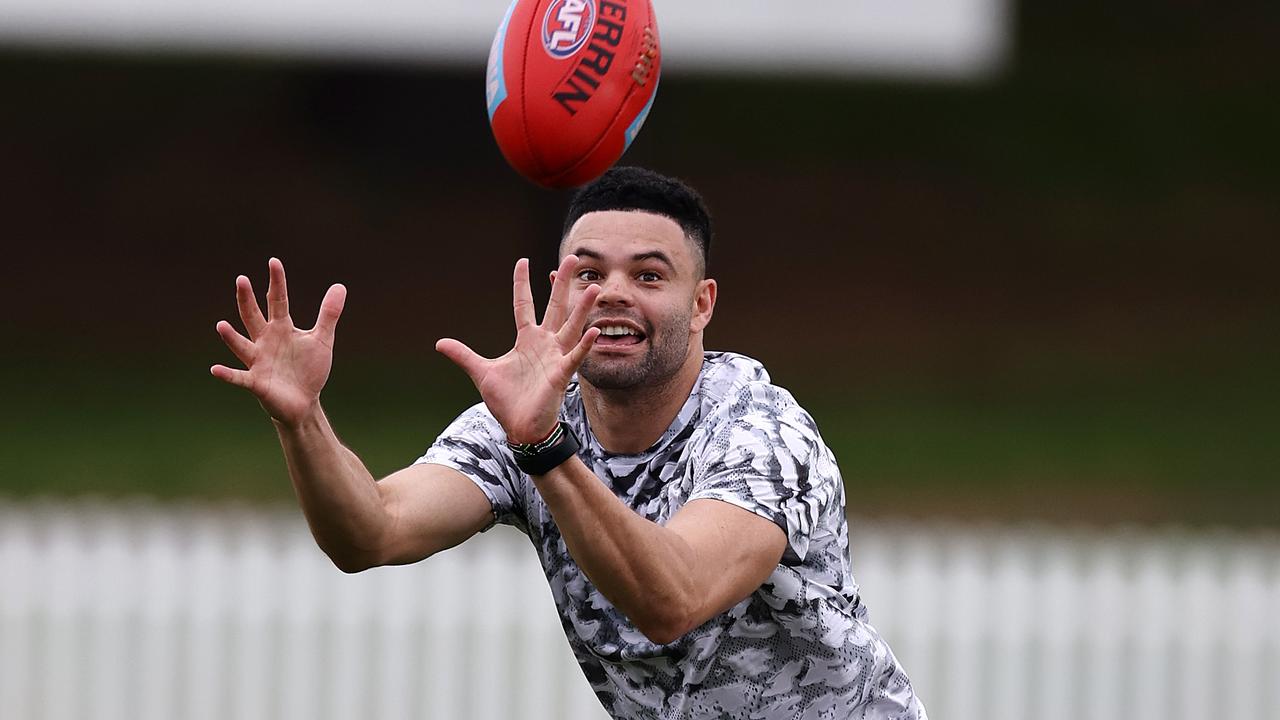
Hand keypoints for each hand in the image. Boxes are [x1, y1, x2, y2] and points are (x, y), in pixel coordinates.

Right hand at [210, 258, 346, 427]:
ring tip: (221, 325)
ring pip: (242, 345)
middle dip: (247, 300)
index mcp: (281, 328)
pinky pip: (239, 377)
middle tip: (241, 280)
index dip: (276, 282)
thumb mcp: (322, 339)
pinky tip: (215, 369)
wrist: (304, 402)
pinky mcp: (257, 382)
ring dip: (231, 337)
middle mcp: (265, 341)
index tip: (273, 262)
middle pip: (253, 316)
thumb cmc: (309, 369)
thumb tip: (340, 285)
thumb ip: (329, 314)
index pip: (278, 300)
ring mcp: (258, 361)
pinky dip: (227, 374)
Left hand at [436, 255, 600, 443]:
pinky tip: (594, 330)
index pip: (524, 304)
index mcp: (526, 340)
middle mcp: (544, 344)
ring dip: (581, 308)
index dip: (522, 283)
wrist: (520, 427)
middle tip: (573, 258)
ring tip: (593, 287)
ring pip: (571, 327)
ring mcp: (555, 357)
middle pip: (555, 307)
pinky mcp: (561, 374)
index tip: (522, 261)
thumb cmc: (506, 401)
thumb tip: (439, 343)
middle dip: (563, 283)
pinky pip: (575, 356)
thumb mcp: (481, 372)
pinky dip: (584, 344)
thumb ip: (463, 355)